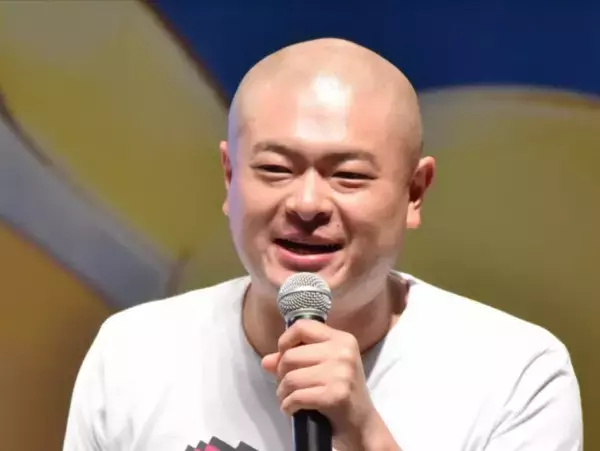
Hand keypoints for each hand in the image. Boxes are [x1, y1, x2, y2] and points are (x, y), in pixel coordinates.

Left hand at [261, 319, 380, 449]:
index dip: (285, 341)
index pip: (302, 326)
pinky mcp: (336, 394)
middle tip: (286, 385)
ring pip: (291, 377)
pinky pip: (297, 397)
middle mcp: (343, 352)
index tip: (284, 356)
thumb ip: (295, 359)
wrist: (362, 423)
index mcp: (341, 339)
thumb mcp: (323, 368)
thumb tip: (266, 361)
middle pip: (290, 355)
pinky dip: (288, 406)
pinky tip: (292, 409)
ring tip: (288, 398)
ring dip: (283, 392)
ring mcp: (341, 373)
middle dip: (280, 373)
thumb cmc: (340, 391)